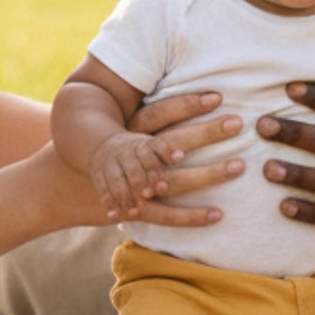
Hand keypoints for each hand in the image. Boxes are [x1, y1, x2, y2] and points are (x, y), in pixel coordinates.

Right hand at [90, 129, 171, 216]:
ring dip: (125, 197)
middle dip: (140, 184)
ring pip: (116, 181)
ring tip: (134, 213)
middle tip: (148, 197)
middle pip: (132, 170)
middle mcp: (123, 154)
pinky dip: (108, 202)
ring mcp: (109, 165)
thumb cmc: (138, 150)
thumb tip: (180, 156)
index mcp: (139, 145)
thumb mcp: (151, 144)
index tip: (164, 186)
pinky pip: (102, 189)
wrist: (104, 145)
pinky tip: (114, 215)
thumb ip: (166, 152)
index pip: (147, 156)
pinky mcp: (98, 176)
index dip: (155, 171)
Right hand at [121, 89, 243, 228]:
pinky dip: (190, 216)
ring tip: (238, 166)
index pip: (161, 112)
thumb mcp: (132, 134)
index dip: (187, 104)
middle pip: (174, 140)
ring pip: (174, 178)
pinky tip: (218, 214)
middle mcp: (134, 155)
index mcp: (133, 132)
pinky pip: (167, 214)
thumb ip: (160, 121)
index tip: (217, 97)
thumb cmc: (118, 157)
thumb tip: (201, 98)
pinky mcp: (137, 210)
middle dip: (207, 132)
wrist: (76, 189)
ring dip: (207, 174)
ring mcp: (135, 183)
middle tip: (238, 122)